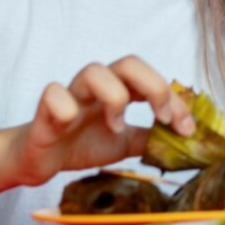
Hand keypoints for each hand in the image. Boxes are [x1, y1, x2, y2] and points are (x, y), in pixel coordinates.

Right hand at [5, 56, 195, 186]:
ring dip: (115, 97)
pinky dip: (66, 107)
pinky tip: (72, 125)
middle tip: (162, 118)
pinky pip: (53, 94)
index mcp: (118, 90)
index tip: (187, 129)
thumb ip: (150, 138)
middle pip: (129, 62)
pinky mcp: (44, 111)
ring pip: (94, 71)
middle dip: (154, 87)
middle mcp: (97, 87)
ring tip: (117, 127)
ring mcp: (71, 96)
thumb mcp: (124, 143)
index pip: (153, 80)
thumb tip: (184, 140)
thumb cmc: (80, 144)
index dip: (175, 100)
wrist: (37, 161)